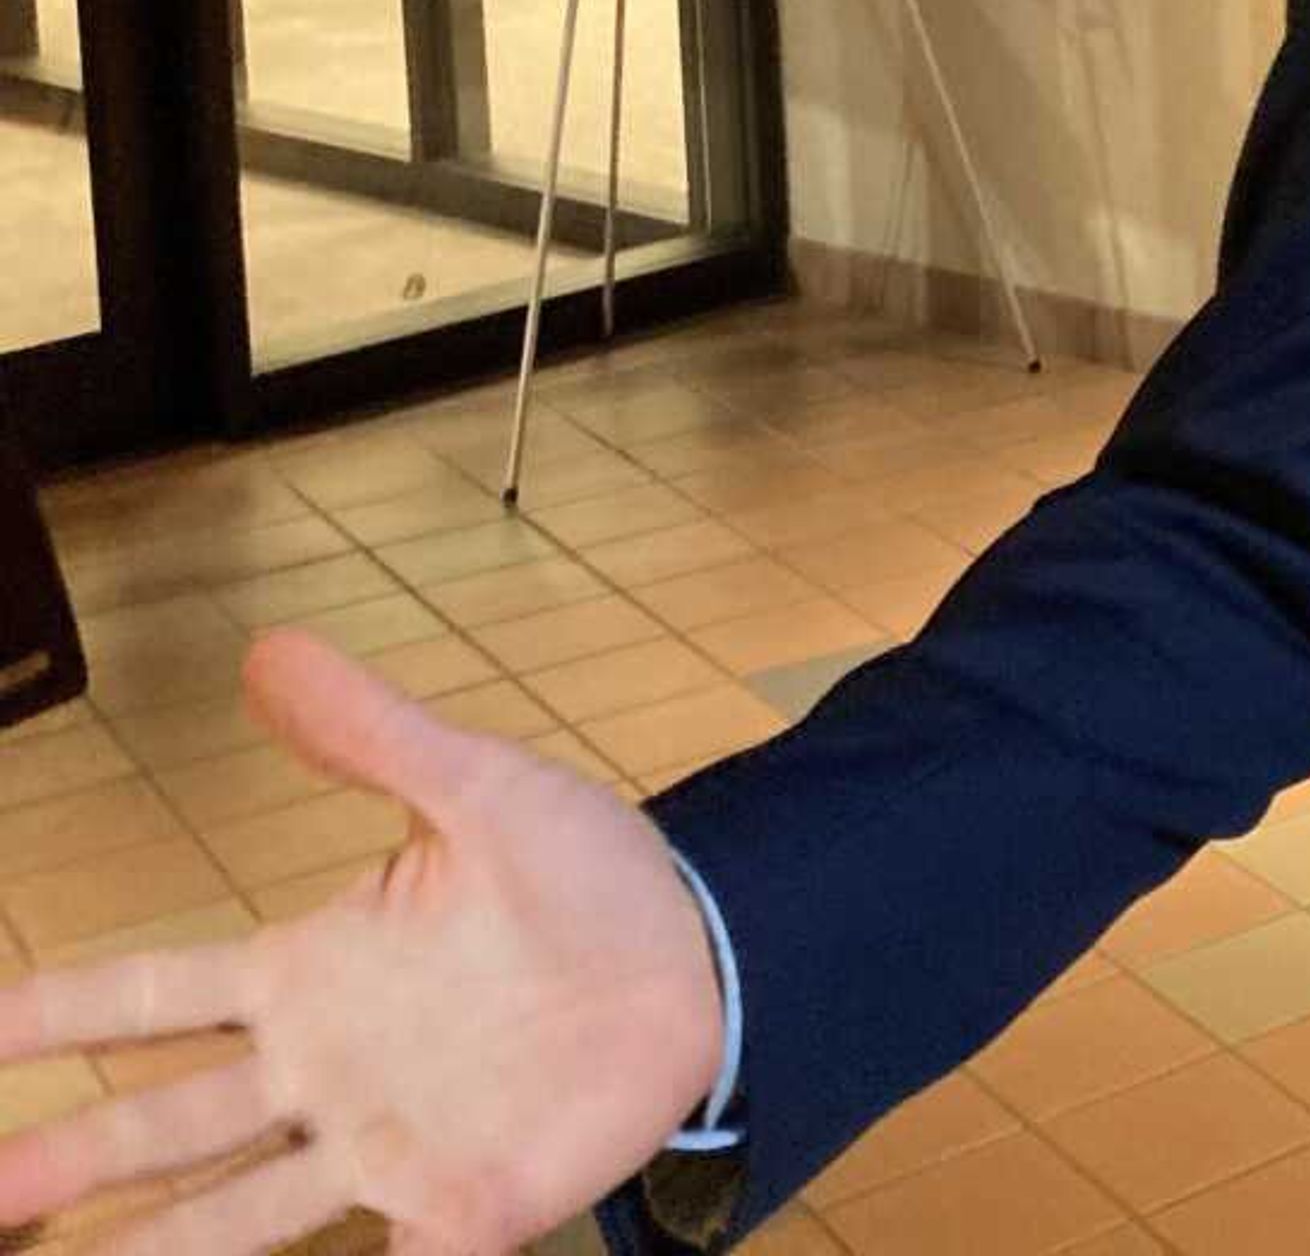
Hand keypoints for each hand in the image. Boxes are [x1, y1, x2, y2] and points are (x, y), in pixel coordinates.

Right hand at [0, 630, 723, 1253]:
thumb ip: (373, 735)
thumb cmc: (587, 876)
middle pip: (163, 1126)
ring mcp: (386, 1146)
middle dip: (68, 1161)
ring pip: (236, 1217)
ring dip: (154, 1248)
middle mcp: (324, 1073)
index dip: (55, 1015)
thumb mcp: (480, 790)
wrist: (705, 951)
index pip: (153, 995)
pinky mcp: (464, 1204)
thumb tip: (271, 652)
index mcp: (312, 975)